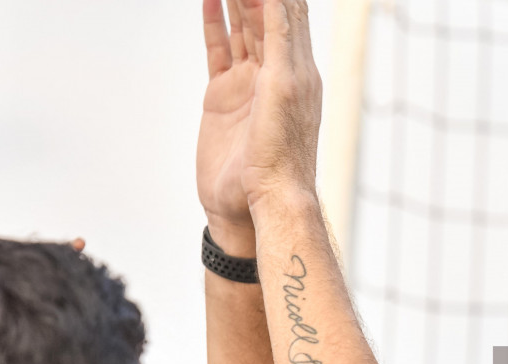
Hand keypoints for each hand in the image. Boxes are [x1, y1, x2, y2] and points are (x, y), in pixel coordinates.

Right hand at [197, 0, 321, 251]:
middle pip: (264, 12)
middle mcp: (276, 71)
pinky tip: (209, 0)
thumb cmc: (279, 151)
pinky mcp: (222, 96)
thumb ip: (280, 38)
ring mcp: (248, 82)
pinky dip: (214, 22)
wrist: (253, 200)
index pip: (290, 10)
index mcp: (298, 68)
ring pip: (241, 26)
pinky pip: (219, 50)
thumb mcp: (283, 86)